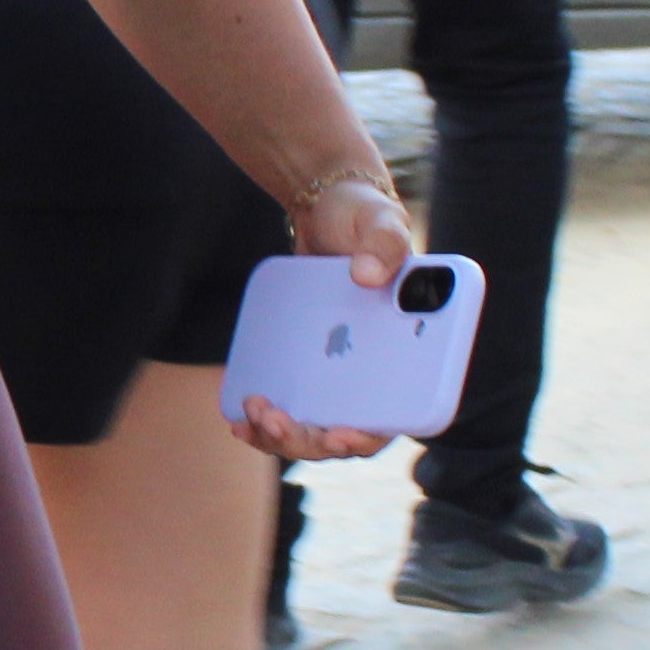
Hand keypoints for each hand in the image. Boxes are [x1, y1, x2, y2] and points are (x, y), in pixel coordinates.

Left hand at [231, 165, 418, 463]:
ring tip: (254, 411)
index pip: (400, 414)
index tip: (341, 434)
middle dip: (310, 439)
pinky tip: (240, 416)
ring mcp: (340, 378)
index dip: (371, 434)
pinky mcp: (308, 372)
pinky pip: (290, 410)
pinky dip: (265, 423)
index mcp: (410, 353)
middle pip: (347, 433)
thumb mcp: (379, 220)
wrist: (326, 210)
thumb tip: (367, 275)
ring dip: (283, 435)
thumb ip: (384, 242)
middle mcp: (377, 376)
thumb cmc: (365, 217)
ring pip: (314, 431)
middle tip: (277, 419)